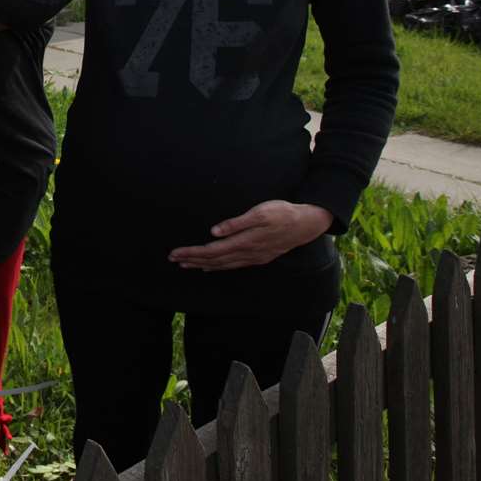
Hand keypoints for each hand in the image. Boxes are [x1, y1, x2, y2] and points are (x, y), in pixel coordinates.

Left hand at [168, 201, 332, 270]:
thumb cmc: (282, 213)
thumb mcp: (260, 212)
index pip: (212, 251)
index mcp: (245, 242)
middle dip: (192, 259)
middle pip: (214, 260)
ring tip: (185, 264)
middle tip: (173, 259)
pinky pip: (233, 265)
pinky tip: (210, 267)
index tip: (175, 253)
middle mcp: (247, 253)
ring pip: (222, 264)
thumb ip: (236, 223)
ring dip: (202, 264)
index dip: (192, 253)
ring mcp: (253, 257)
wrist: (307, 223)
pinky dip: (218, 266)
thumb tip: (214, 232)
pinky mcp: (258, 257)